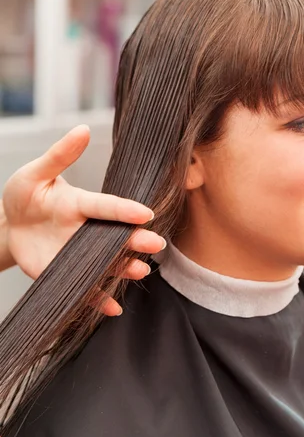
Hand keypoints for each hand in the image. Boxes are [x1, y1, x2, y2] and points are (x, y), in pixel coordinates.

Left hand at [2, 125, 164, 315]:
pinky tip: (112, 308)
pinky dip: (99, 299)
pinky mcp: (69, 275)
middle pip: (115, 237)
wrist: (10, 227)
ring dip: (124, 269)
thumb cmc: (23, 196)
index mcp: (82, 204)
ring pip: (107, 263)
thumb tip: (81, 129)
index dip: (124, 209)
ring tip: (139, 271)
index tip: (145, 212)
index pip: (106, 206)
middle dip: (135, 241)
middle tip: (155, 245)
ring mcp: (80, 255)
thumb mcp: (35, 173)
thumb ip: (59, 155)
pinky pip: (87, 289)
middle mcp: (87, 230)